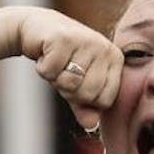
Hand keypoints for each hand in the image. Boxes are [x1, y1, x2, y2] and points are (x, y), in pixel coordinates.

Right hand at [15, 7, 122, 131]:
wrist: (38, 28)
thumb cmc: (63, 57)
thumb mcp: (77, 83)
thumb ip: (85, 105)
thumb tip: (91, 125)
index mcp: (115, 59)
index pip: (106, 100)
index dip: (86, 100)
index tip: (78, 82)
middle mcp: (104, 47)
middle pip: (88, 93)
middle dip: (69, 90)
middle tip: (64, 70)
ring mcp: (85, 40)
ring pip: (69, 83)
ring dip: (55, 78)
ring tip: (56, 62)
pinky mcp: (63, 38)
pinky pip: (50, 72)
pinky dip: (43, 68)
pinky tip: (45, 53)